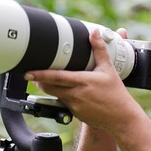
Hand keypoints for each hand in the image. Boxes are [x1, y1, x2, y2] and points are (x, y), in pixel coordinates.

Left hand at [24, 28, 140, 132]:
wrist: (121, 118)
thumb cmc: (116, 94)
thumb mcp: (108, 69)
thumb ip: (99, 49)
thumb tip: (95, 32)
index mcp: (82, 82)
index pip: (56, 77)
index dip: (40, 75)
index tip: (29, 72)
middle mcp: (75, 95)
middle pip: (49, 87)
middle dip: (39, 81)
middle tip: (32, 74)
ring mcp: (74, 106)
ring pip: (54, 95)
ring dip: (48, 88)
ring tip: (44, 80)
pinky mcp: (74, 113)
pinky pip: (62, 103)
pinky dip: (60, 96)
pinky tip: (65, 91)